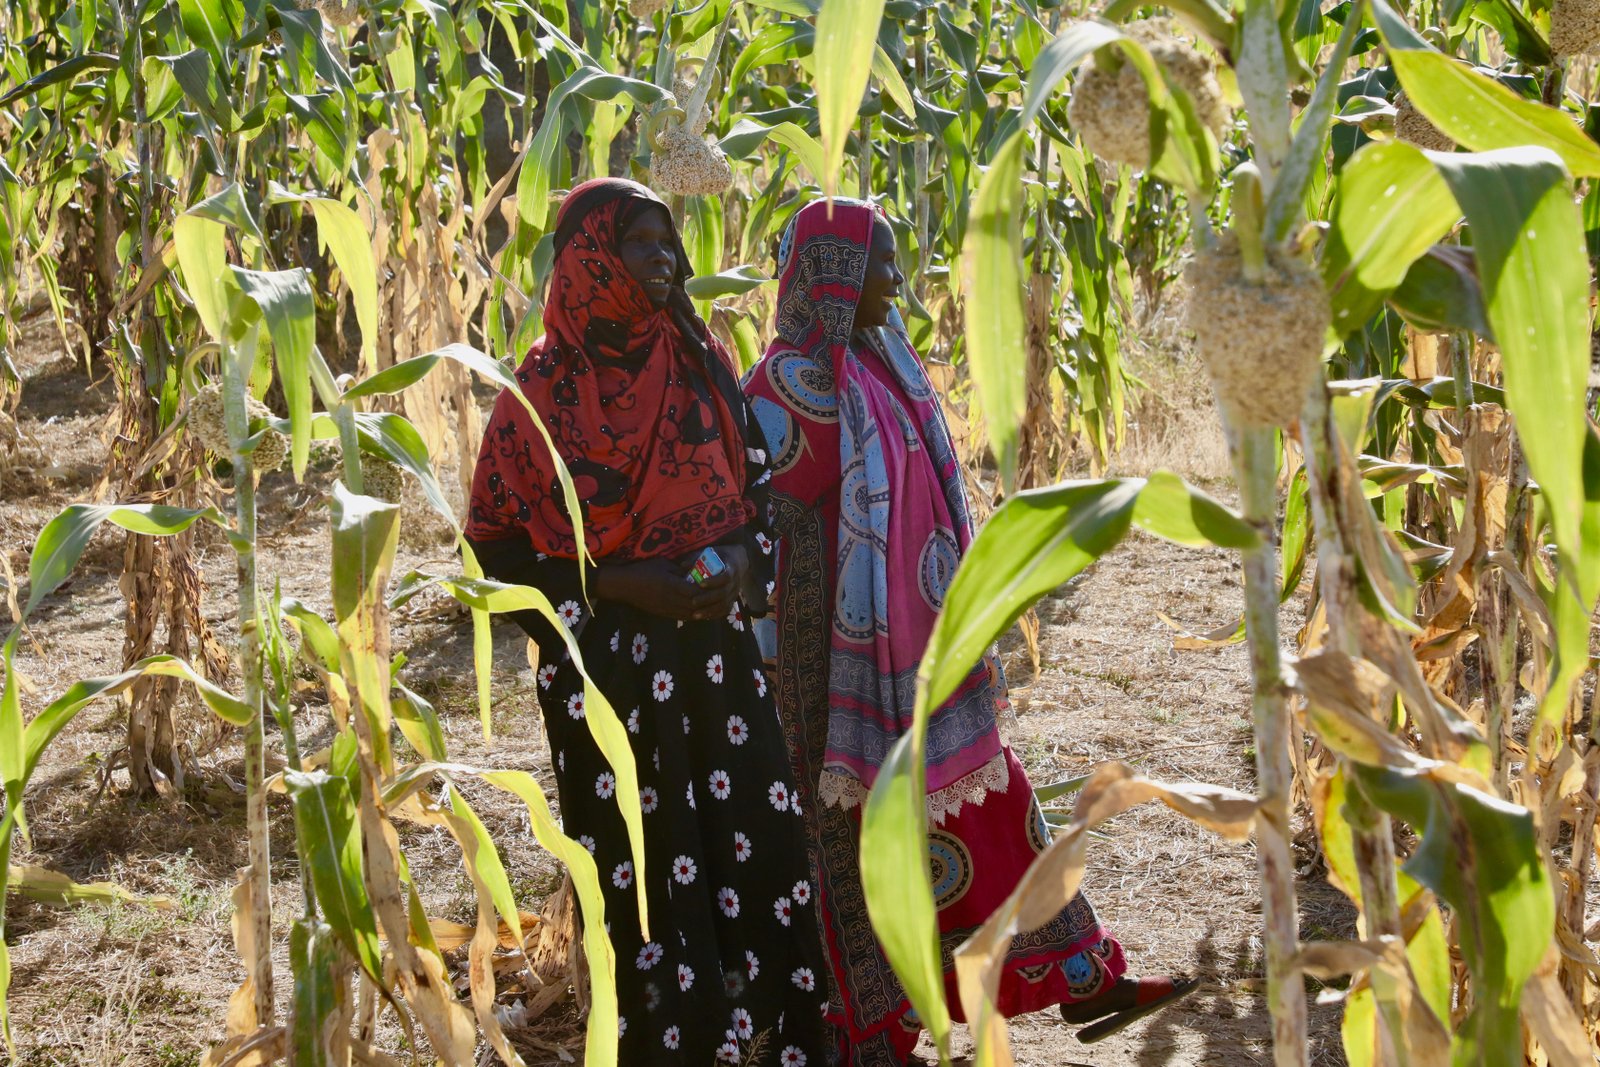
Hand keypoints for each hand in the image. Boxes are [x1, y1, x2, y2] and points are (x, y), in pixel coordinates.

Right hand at [595, 557, 737, 620]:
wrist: (625, 586)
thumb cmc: (643, 570)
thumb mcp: (663, 564)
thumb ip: (679, 569)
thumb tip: (694, 572)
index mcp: (671, 584)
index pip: (694, 590)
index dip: (706, 589)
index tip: (714, 583)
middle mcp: (670, 599)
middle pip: (695, 605)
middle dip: (707, 601)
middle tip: (717, 595)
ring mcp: (666, 608)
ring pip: (690, 614)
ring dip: (702, 611)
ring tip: (712, 605)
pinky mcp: (663, 614)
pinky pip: (682, 617)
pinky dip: (693, 615)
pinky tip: (699, 611)